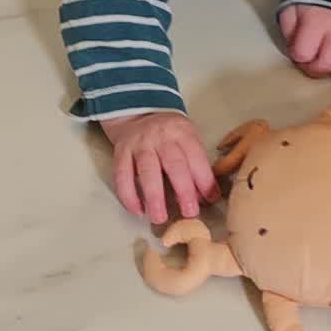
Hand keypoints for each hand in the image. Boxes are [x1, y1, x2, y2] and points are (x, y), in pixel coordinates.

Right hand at [101, 111, 219, 224]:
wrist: (136, 112)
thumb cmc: (169, 133)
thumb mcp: (187, 139)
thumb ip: (196, 165)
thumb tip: (205, 197)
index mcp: (182, 132)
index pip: (196, 157)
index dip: (204, 180)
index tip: (210, 200)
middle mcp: (160, 136)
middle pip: (174, 164)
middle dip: (183, 191)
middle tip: (189, 213)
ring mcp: (139, 144)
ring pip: (147, 171)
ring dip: (154, 196)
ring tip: (159, 217)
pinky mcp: (120, 152)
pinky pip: (122, 175)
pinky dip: (128, 195)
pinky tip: (137, 210)